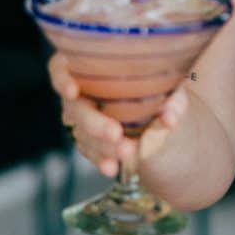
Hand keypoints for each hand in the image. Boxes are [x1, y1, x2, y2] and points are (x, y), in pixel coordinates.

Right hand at [48, 53, 190, 176]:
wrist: (158, 110)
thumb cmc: (157, 86)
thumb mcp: (168, 86)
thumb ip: (172, 98)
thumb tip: (170, 118)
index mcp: (92, 67)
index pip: (61, 67)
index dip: (62, 78)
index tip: (73, 91)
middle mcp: (80, 92)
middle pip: (76, 108)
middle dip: (95, 123)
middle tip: (115, 134)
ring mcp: (80, 118)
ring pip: (82, 133)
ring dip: (102, 146)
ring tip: (127, 153)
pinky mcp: (87, 140)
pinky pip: (89, 151)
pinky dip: (101, 159)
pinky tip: (113, 167)